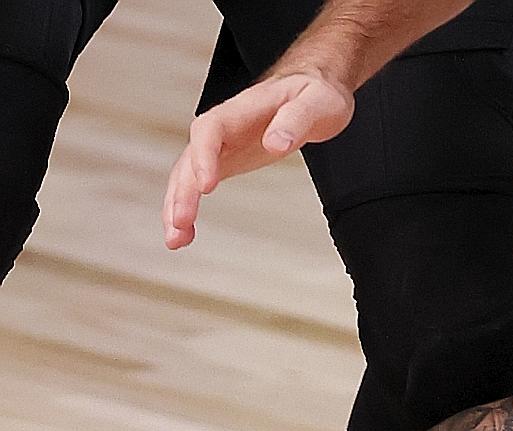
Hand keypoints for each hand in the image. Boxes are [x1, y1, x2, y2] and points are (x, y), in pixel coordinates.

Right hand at [163, 71, 354, 249]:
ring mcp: (221, 145)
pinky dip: (189, 207)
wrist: (313, 89)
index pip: (210, 130)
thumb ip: (296, 120)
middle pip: (191, 158)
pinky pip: (198, 184)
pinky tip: (185, 234)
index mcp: (241, 109)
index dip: (204, 156)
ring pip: (188, 174)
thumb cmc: (315, 93)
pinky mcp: (226, 161)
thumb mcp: (317, 103)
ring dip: (177, 205)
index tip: (206, 185)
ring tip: (175, 240)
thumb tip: (275, 144)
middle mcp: (223, 127)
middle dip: (182, 191)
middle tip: (179, 223)